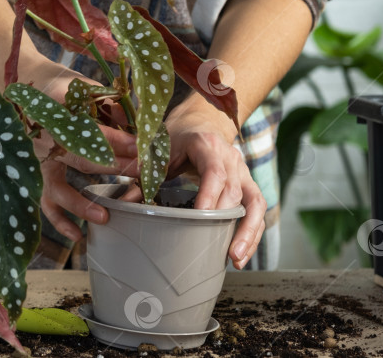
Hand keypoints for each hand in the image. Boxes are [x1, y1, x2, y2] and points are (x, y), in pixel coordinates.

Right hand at [17, 56, 137, 241]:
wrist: (23, 87)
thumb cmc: (61, 88)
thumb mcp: (85, 88)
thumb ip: (108, 105)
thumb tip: (136, 126)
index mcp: (56, 112)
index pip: (91, 130)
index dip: (117, 140)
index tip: (141, 146)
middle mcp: (43, 139)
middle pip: (81, 158)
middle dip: (115, 168)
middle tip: (140, 174)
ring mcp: (37, 160)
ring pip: (58, 187)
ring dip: (82, 203)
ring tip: (105, 216)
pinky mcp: (36, 174)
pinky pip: (45, 201)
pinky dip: (60, 220)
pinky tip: (77, 235)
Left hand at [163, 94, 266, 269]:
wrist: (201, 122)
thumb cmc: (178, 137)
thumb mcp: (160, 150)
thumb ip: (146, 174)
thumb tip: (126, 203)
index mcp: (207, 146)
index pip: (214, 172)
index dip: (210, 195)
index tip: (201, 217)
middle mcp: (231, 158)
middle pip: (235, 191)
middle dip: (232, 223)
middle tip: (222, 250)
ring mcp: (243, 170)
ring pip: (255, 202)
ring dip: (249, 232)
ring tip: (236, 259)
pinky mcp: (248, 183)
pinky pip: (257, 207)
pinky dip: (252, 231)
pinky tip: (241, 253)